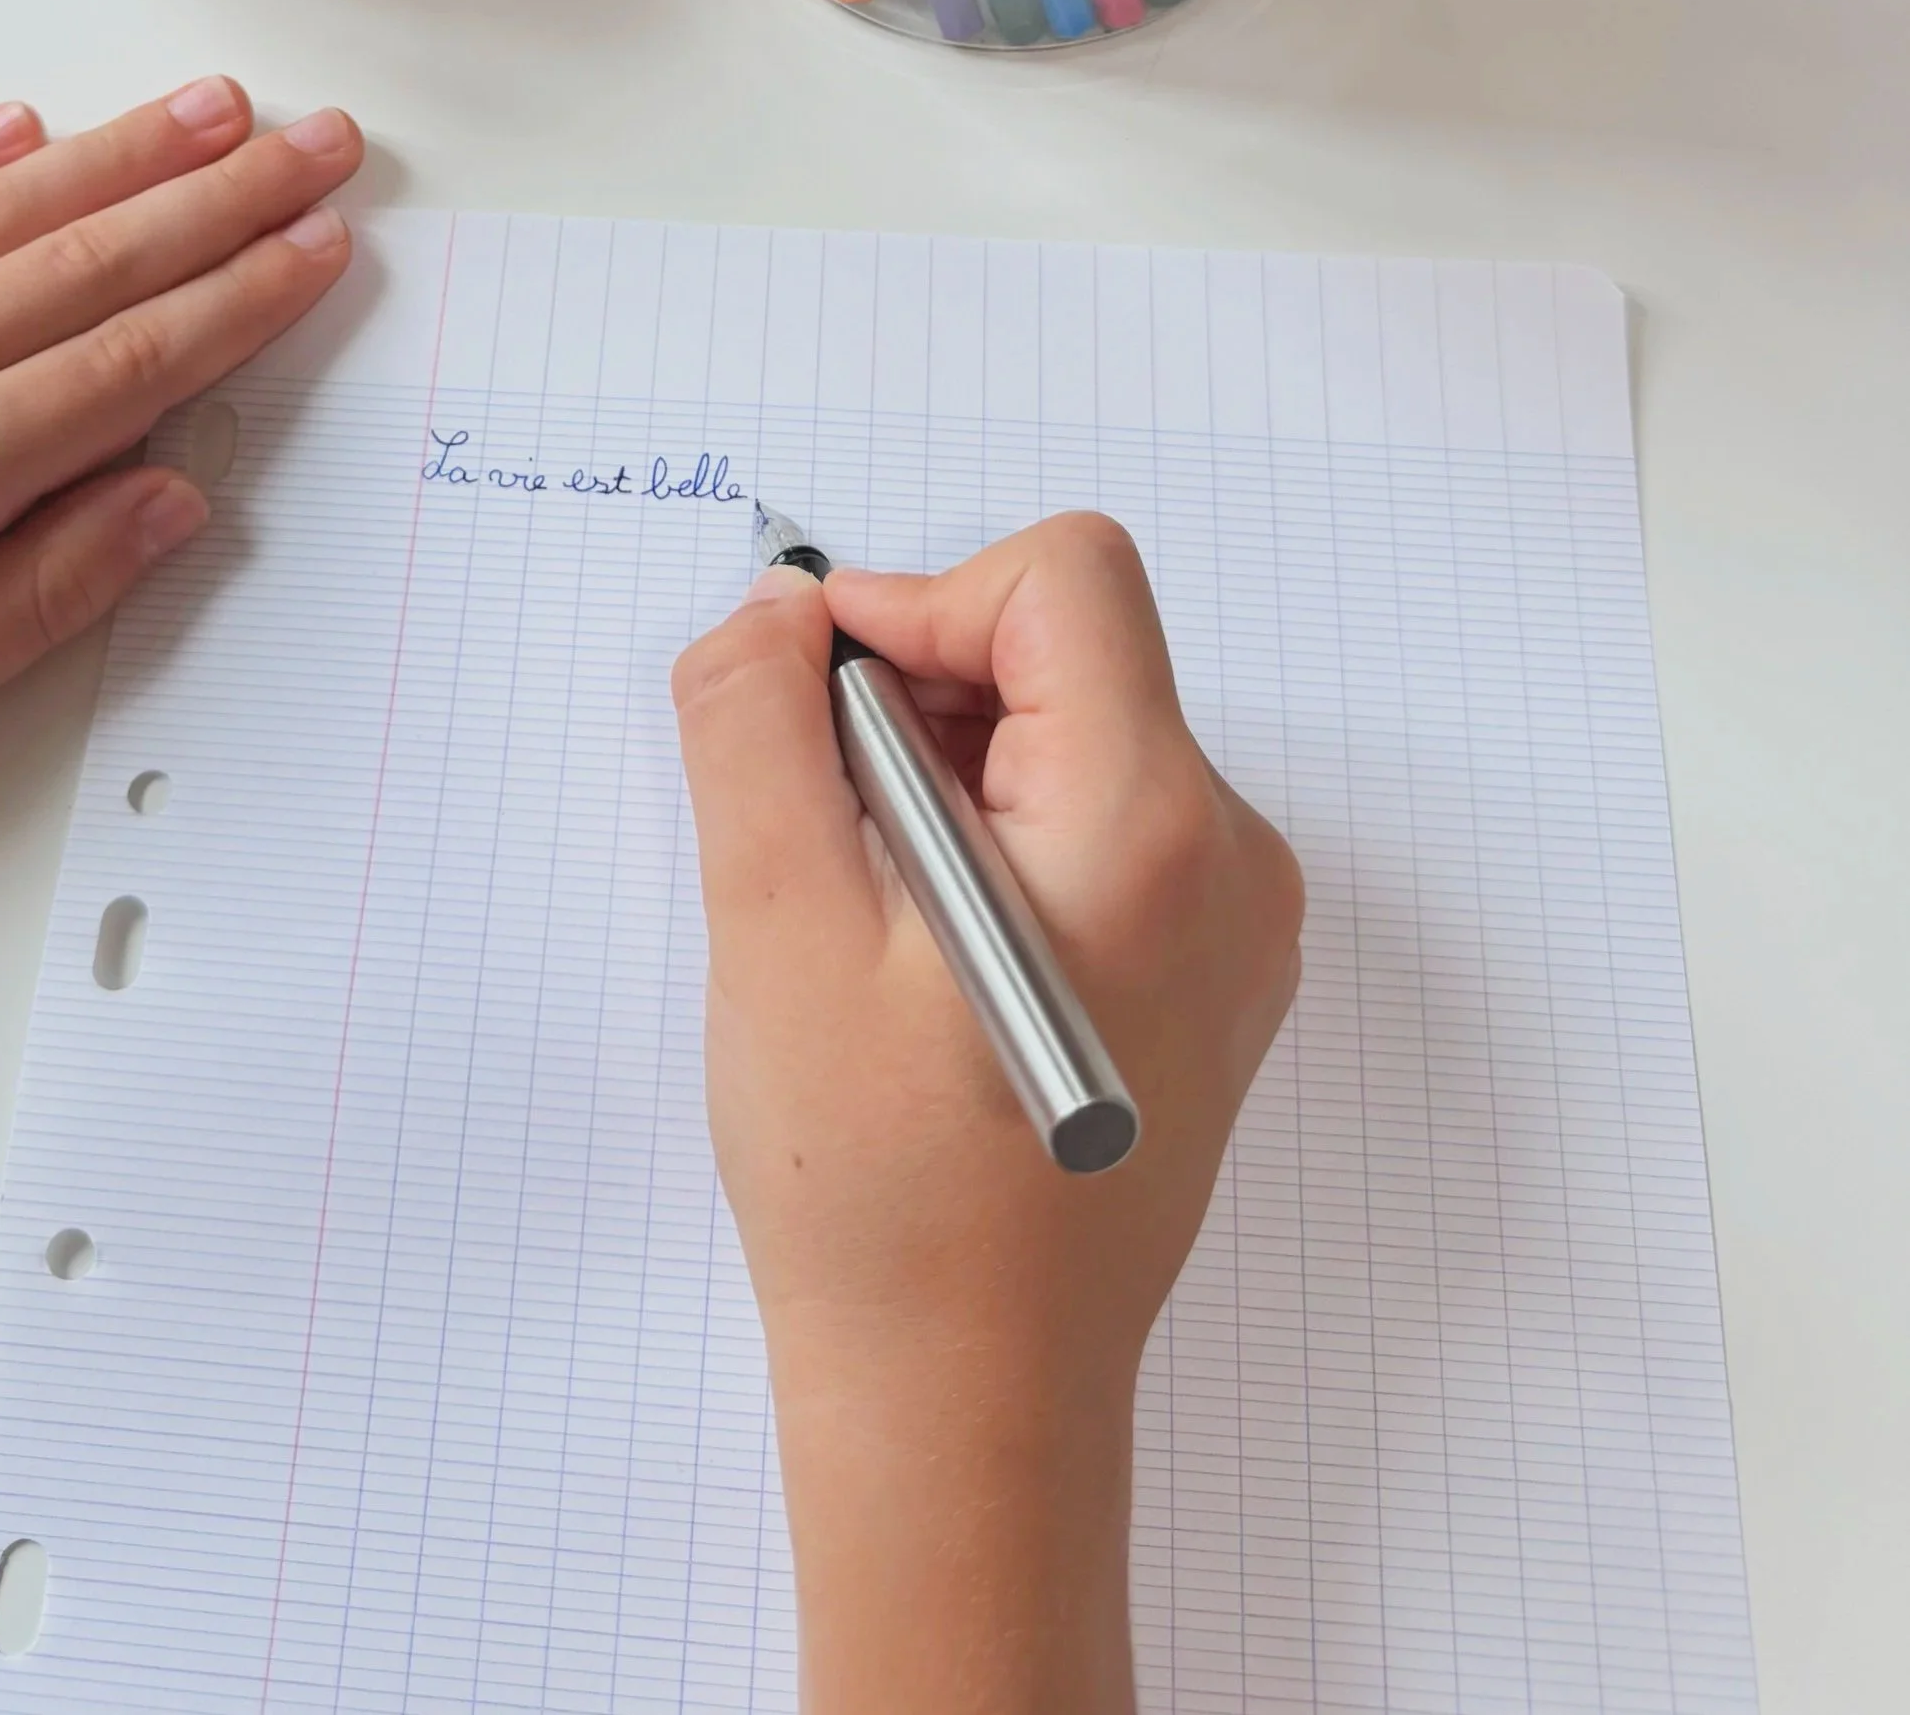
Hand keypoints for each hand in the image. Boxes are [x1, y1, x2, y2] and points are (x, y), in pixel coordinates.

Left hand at [0, 78, 360, 858]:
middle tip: (319, 145)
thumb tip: (164, 508)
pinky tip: (17, 123)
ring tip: (211, 108)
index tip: (321, 245)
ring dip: (116, 153)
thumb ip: (29, 603)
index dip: (241, 299)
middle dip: (221, 199)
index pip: (127, 364)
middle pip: (87, 262)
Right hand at [671, 517, 1302, 1714]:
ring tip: (869, 926)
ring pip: (1073, 739)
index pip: (1063, 578)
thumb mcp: (776, 925)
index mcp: (1152, 824)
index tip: (821, 704)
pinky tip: (921, 972)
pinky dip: (992, 847)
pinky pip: (1095, 830)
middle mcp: (1231, 858)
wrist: (967, 1415)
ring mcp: (1234, 928)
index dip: (921, 602)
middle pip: (1069, 654)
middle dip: (922, 704)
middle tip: (825, 838)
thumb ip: (759, 725)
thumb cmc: (880, 1195)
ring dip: (946, 780)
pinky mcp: (1205, 981)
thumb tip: (780, 610)